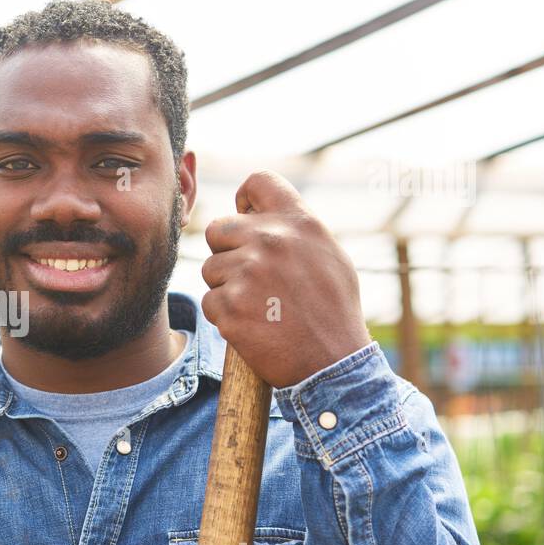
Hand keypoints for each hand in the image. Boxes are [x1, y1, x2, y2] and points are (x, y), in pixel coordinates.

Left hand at [201, 171, 371, 387]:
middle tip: (251, 278)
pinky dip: (225, 316)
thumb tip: (257, 214)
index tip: (248, 219)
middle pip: (218, 228)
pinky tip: (253, 326)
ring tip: (259, 307)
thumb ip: (293, 231)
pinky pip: (210, 302)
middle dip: (227, 251)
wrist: (333, 363)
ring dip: (226, 287)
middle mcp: (270, 240)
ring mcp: (246, 272)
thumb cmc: (333, 311)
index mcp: (298, 222)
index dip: (245, 201)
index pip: (257, 181)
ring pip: (211, 269)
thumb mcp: (327, 255)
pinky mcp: (228, 306)